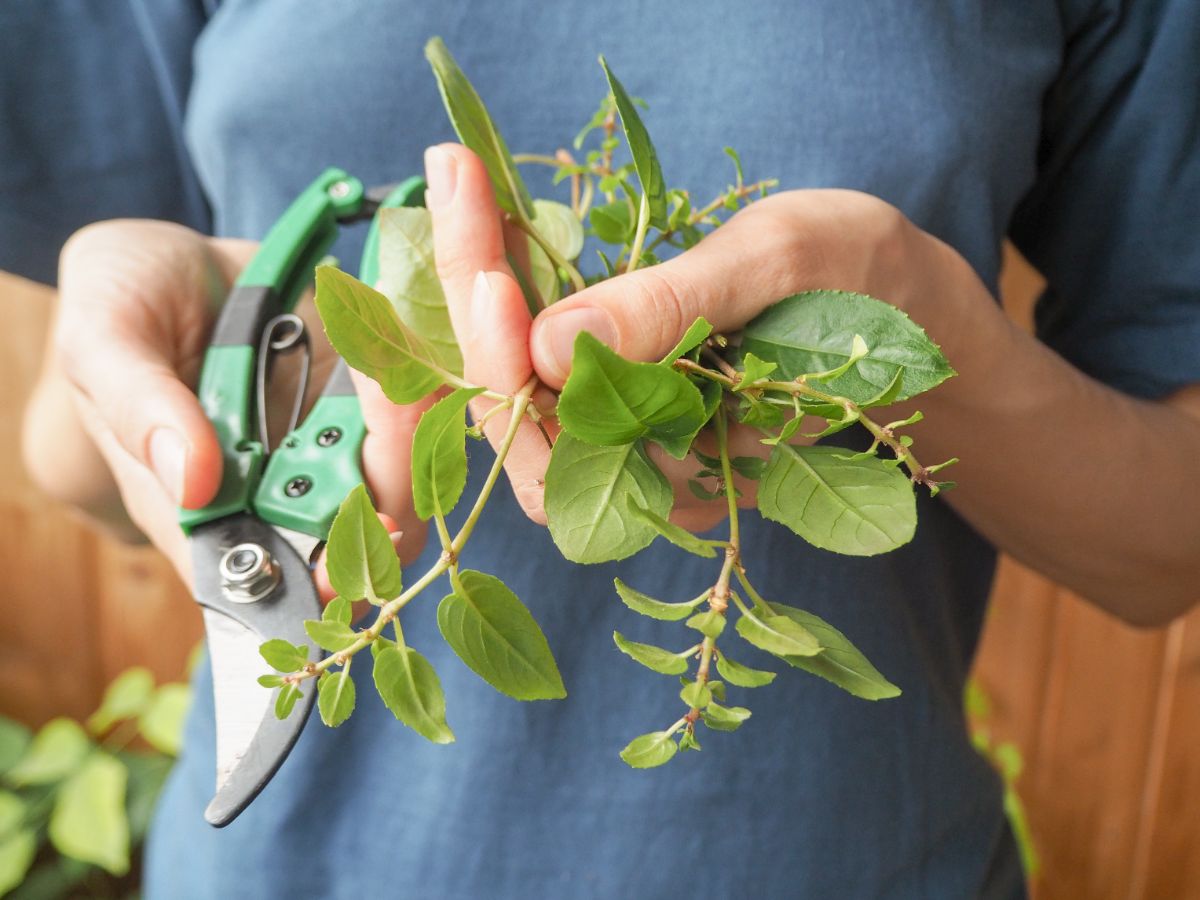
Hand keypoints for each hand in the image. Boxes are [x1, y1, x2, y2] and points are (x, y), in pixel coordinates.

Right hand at [21, 219, 424, 592]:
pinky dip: (427, 398)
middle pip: (359, 543)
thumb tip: (193, 482)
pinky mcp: (367, 413)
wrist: (180, 259)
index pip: (272, 579)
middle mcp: (277, 499)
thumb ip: (138, 408)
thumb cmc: (125, 301)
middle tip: (395, 394)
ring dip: (418, 435)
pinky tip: (413, 346)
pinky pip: (418, 430)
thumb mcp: (105, 339)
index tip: (364, 517)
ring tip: (403, 363)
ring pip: (403, 491)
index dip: (327, 572)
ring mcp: (329, 455)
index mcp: (202, 511)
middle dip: (393, 484)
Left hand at [425, 144, 969, 527]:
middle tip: (455, 181)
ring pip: (513, 387)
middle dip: (469, 302)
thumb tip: (547, 341)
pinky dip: (510, 293)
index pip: (541, 432)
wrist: (912, 309)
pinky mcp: (629, 402)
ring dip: (477, 291)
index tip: (483, 239)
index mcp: (680, 466)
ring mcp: (634, 444)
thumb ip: (674, 309)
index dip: (495, 343)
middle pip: (506, 413)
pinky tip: (499, 226)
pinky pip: (539, 362)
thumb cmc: (865, 284)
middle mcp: (641, 475)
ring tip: (464, 191)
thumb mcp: (781, 270)